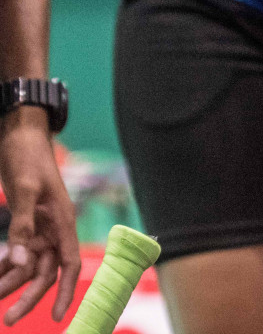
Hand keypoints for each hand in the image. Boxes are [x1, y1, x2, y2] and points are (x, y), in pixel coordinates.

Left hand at [0, 111, 79, 323]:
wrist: (19, 133)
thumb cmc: (27, 157)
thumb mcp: (22, 190)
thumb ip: (22, 226)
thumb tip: (21, 262)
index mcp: (62, 220)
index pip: (69, 263)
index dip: (64, 291)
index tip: (58, 317)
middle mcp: (54, 228)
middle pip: (45, 271)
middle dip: (28, 297)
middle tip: (8, 319)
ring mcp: (40, 226)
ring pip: (28, 265)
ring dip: (11, 283)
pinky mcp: (26, 222)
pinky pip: (18, 251)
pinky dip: (7, 266)